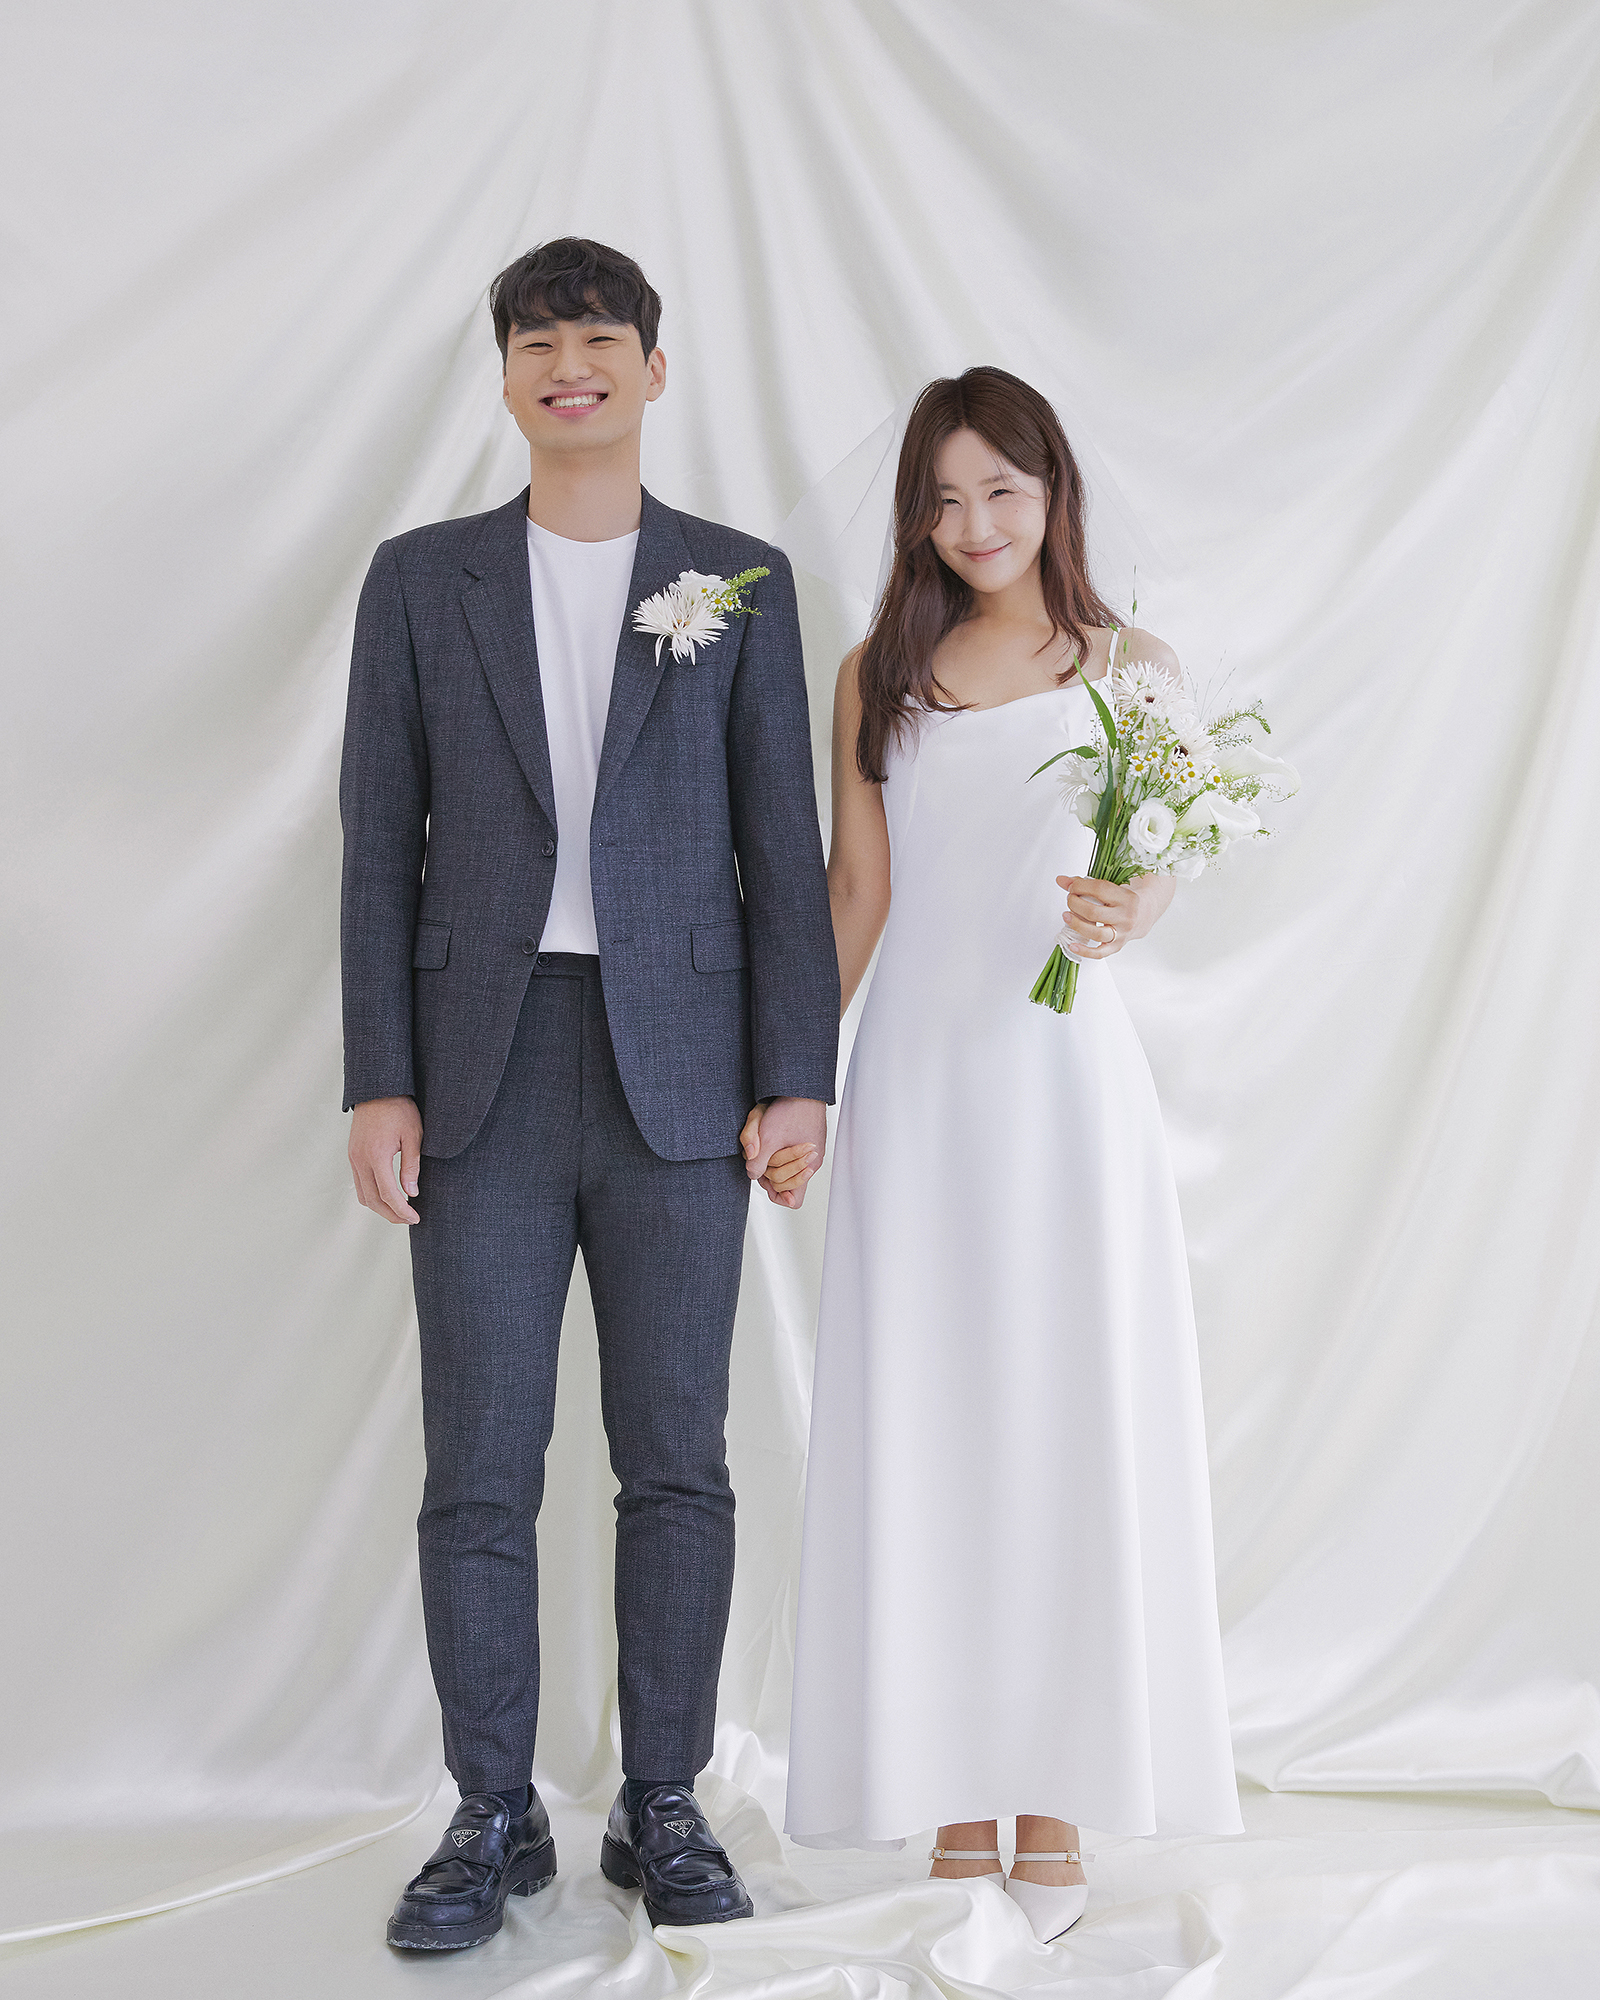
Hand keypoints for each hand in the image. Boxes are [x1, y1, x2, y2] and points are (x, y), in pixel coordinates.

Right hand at [349, 1096, 422, 1222]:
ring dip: (380, 1207)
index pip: (388, 1194)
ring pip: (363, 1195)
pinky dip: (372, 1195)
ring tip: (400, 1210)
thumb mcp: (414, 1136)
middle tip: (410, 1219)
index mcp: (376, 1155)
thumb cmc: (400, 1110)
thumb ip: (411, 1166)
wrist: (378, 1090)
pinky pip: (359, 1183)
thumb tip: (411, 1194)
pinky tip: (387, 1195)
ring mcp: (353, 1158)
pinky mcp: (352, 1155)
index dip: (402, 1211)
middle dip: (391, 1215)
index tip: (415, 1218)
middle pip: (373, 1201)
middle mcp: (360, 1160)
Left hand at [739, 1097, 826, 1208]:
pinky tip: (771, 1136)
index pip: (794, 1201)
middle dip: (771, 1174)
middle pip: (786, 1186)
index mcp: (807, 1166)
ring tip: (766, 1142)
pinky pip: (790, 1155)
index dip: (777, 1196)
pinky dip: (778, 1149)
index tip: (765, 1181)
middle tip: (760, 1156)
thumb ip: (757, 1163)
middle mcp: (811, 1163)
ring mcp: (810, 1152)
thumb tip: (753, 1175)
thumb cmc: (789, 1109)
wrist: (801, 1087)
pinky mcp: (806, 1140)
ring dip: (773, 1160)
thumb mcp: (767, 1137)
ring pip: (786, 1168)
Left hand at [1056, 871, 1173, 957]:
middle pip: (1094, 912)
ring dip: (1076, 924)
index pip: (1099, 890)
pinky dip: (1084, 951)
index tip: (1071, 886)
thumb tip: (1061, 880)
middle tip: (1070, 900)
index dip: (1080, 887)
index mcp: (1126, 898)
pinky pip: (1099, 953)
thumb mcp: (1111, 887)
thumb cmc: (1124, 899)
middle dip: (1075, 904)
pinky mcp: (1117, 946)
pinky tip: (1072, 945)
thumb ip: (1086, 883)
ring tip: (1066, 916)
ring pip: (1096, 933)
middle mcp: (1125, 916)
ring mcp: (1122, 933)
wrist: (1144, 914)